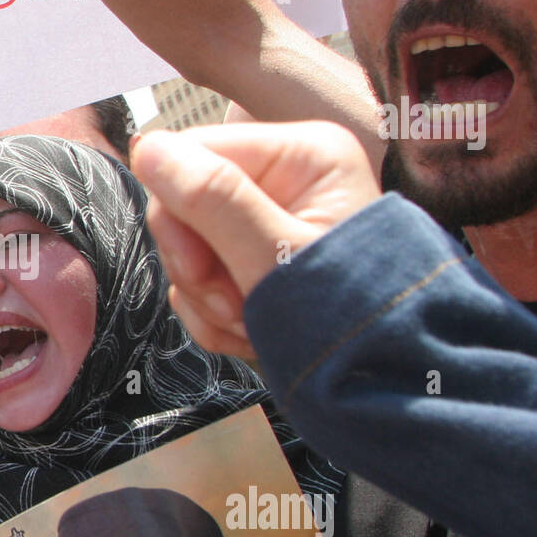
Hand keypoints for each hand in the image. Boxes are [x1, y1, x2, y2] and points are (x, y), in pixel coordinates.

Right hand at [131, 124, 380, 357]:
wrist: (386, 388)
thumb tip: (150, 148)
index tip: (196, 267)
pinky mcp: (257, 263)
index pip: (196, 152)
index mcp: (304, 155)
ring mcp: (271, 224)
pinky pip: (202, 280)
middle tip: (230, 303)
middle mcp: (288, 180)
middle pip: (186, 201)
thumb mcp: (276, 258)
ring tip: (251, 323)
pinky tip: (249, 333)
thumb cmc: (350, 323)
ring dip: (207, 297)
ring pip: (189, 247)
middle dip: (197, 264)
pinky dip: (214, 315)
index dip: (178, 211)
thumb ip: (213, 199)